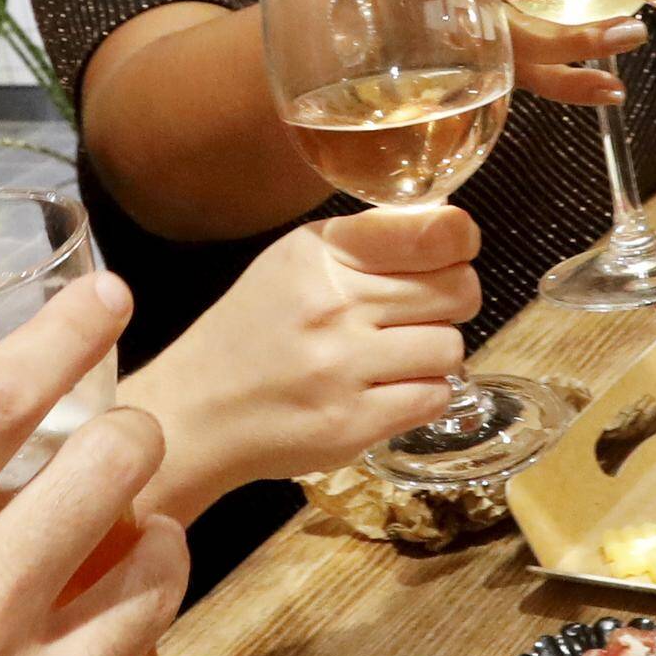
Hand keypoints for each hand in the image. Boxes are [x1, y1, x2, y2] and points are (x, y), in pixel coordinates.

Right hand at [128, 205, 477, 509]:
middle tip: (421, 314)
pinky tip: (390, 391)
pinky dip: (423, 395)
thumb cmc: (252, 331)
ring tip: (397, 359)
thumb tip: (449, 231)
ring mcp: (343, 367)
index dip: (458, 241)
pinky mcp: (352, 423)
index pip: (431, 232)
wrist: (197, 410)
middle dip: (452, 301)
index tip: (454, 252)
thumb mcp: (293, 263)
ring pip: (451, 347)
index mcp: (321, 254)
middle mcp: (333, 305)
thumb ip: (365, 243)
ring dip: (435, 355)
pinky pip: (434, 398)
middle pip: (457, 289)